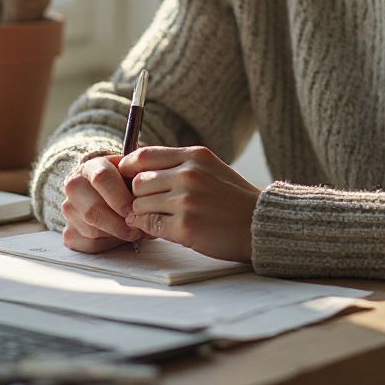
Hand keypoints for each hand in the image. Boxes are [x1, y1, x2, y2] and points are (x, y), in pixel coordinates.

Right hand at [61, 153, 143, 253]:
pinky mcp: (69, 232)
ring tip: (134, 231)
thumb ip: (140, 179)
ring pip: (92, 230)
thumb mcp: (132, 171)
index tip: (136, 211)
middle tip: (138, 228)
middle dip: (120, 224)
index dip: (121, 198)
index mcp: (90, 166)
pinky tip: (119, 235)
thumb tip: (151, 200)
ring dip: (117, 235)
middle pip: (93, 210)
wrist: (104, 188)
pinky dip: (108, 244)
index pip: (102, 178)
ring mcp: (69, 209)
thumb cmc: (123, 180)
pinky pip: (89, 245)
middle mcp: (74, 186)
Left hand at [118, 145, 259, 262]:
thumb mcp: (209, 167)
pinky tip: (159, 229)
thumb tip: (140, 167)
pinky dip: (147, 229)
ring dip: (142, 214)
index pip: (143, 154)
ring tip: (155, 217)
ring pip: (140, 205)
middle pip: (138, 181)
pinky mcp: (185, 227)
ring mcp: (186, 200)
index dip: (128, 167)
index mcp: (194, 156)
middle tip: (144, 203)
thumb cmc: (232, 197)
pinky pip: (149, 226)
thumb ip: (179, 163)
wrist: (258, 224)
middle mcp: (188, 174)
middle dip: (136, 195)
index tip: (126, 178)